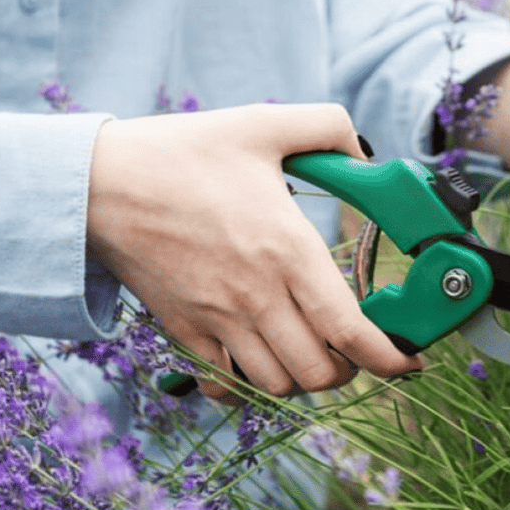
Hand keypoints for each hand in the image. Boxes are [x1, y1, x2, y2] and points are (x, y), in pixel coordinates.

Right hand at [86, 103, 421, 401]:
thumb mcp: (263, 124)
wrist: (101, 182)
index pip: (350, 330)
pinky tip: (259, 358)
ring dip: (304, 378)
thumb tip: (364, 152)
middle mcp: (257, 294)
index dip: (388, 357)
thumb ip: (326, 127)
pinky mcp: (185, 331)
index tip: (407, 360)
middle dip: (350, 369)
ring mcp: (218, 319)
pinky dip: (250, 384)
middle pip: (319, 371)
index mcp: (287, 248)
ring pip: (278, 385)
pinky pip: (226, 385)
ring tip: (312, 351)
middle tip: (356, 347)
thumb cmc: (182, 152)